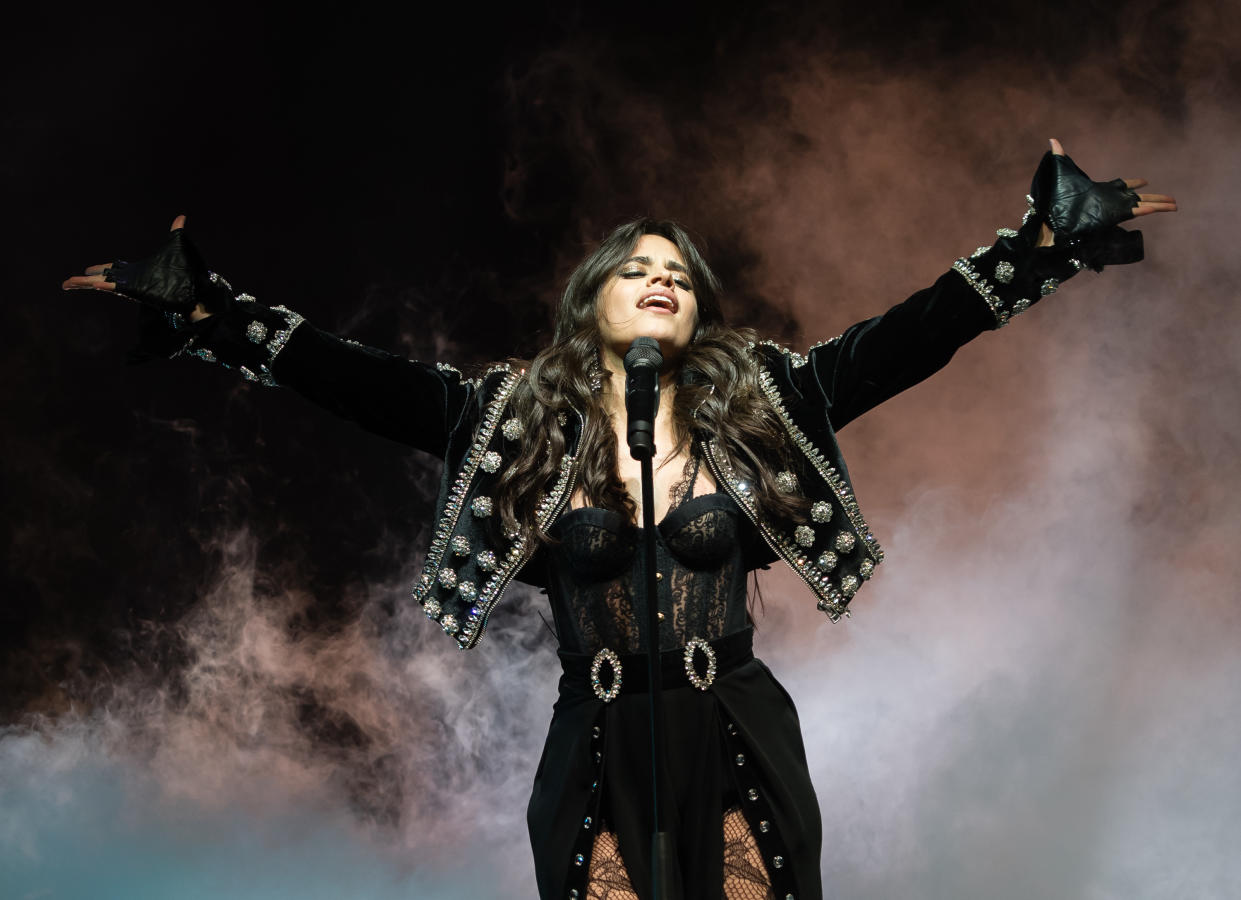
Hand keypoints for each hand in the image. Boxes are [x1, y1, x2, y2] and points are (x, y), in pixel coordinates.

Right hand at [62, 215, 214, 321]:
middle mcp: (132, 280)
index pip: (113, 269)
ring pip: (104, 284)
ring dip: (85, 283)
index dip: (100, 269)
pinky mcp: (137, 291)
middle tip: (67, 283)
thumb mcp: (176, 246)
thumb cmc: (186, 273)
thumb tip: (181, 217)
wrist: (195, 291)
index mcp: (137, 271)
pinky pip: (117, 288)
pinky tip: (93, 284)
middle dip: (85, 279)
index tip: (87, 270)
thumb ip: (175, 231)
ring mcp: (132, 286)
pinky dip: (105, 285)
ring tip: (67, 284)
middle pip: (102, 278)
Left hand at [1034, 140, 1177, 246]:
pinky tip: (1159, 208)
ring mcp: (1115, 208)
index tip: (1145, 181)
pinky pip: (1135, 212)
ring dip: (1159, 204)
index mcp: (1103, 190)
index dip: (1133, 183)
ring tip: (1175, 206)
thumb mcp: (1061, 173)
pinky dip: (1147, 209)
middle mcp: (1112, 200)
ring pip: (1143, 205)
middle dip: (1156, 197)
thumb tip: (1052, 140)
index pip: (1122, 185)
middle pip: (1140, 197)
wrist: (1053, 218)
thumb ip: (1059, 156)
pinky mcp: (1114, 216)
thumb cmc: (1056, 198)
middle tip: (1172, 199)